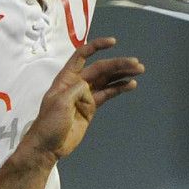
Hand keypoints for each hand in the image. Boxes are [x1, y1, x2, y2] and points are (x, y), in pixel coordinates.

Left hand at [23, 37, 144, 161]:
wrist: (49, 146)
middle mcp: (77, 83)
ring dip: (122, 74)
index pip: (82, 55)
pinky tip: (131, 84)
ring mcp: (85, 95)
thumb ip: (75, 91)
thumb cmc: (49, 123)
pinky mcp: (92, 107)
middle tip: (136, 64)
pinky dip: (119, 88)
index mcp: (66, 78)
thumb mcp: (59, 104)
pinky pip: (108, 93)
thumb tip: (88, 87)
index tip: (113, 42)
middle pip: (100, 68)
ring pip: (107, 80)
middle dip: (118, 64)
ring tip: (139, 70)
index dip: (96, 46)